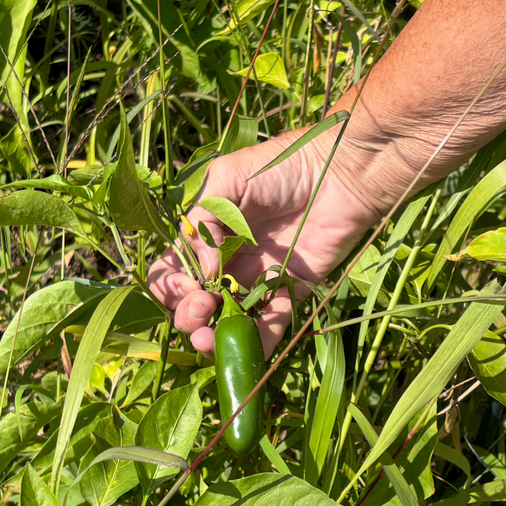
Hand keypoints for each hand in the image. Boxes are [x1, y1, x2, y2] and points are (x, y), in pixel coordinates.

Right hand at [146, 122, 392, 353]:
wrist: (337, 174)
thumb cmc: (280, 167)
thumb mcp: (227, 180)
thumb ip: (204, 221)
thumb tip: (206, 271)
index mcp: (207, 236)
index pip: (172, 272)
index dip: (169, 285)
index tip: (185, 284)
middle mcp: (228, 263)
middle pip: (194, 304)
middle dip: (187, 313)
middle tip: (201, 305)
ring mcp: (258, 281)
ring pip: (227, 323)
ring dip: (212, 337)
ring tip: (208, 338)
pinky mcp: (290, 293)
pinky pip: (271, 326)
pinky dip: (258, 339)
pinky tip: (250, 337)